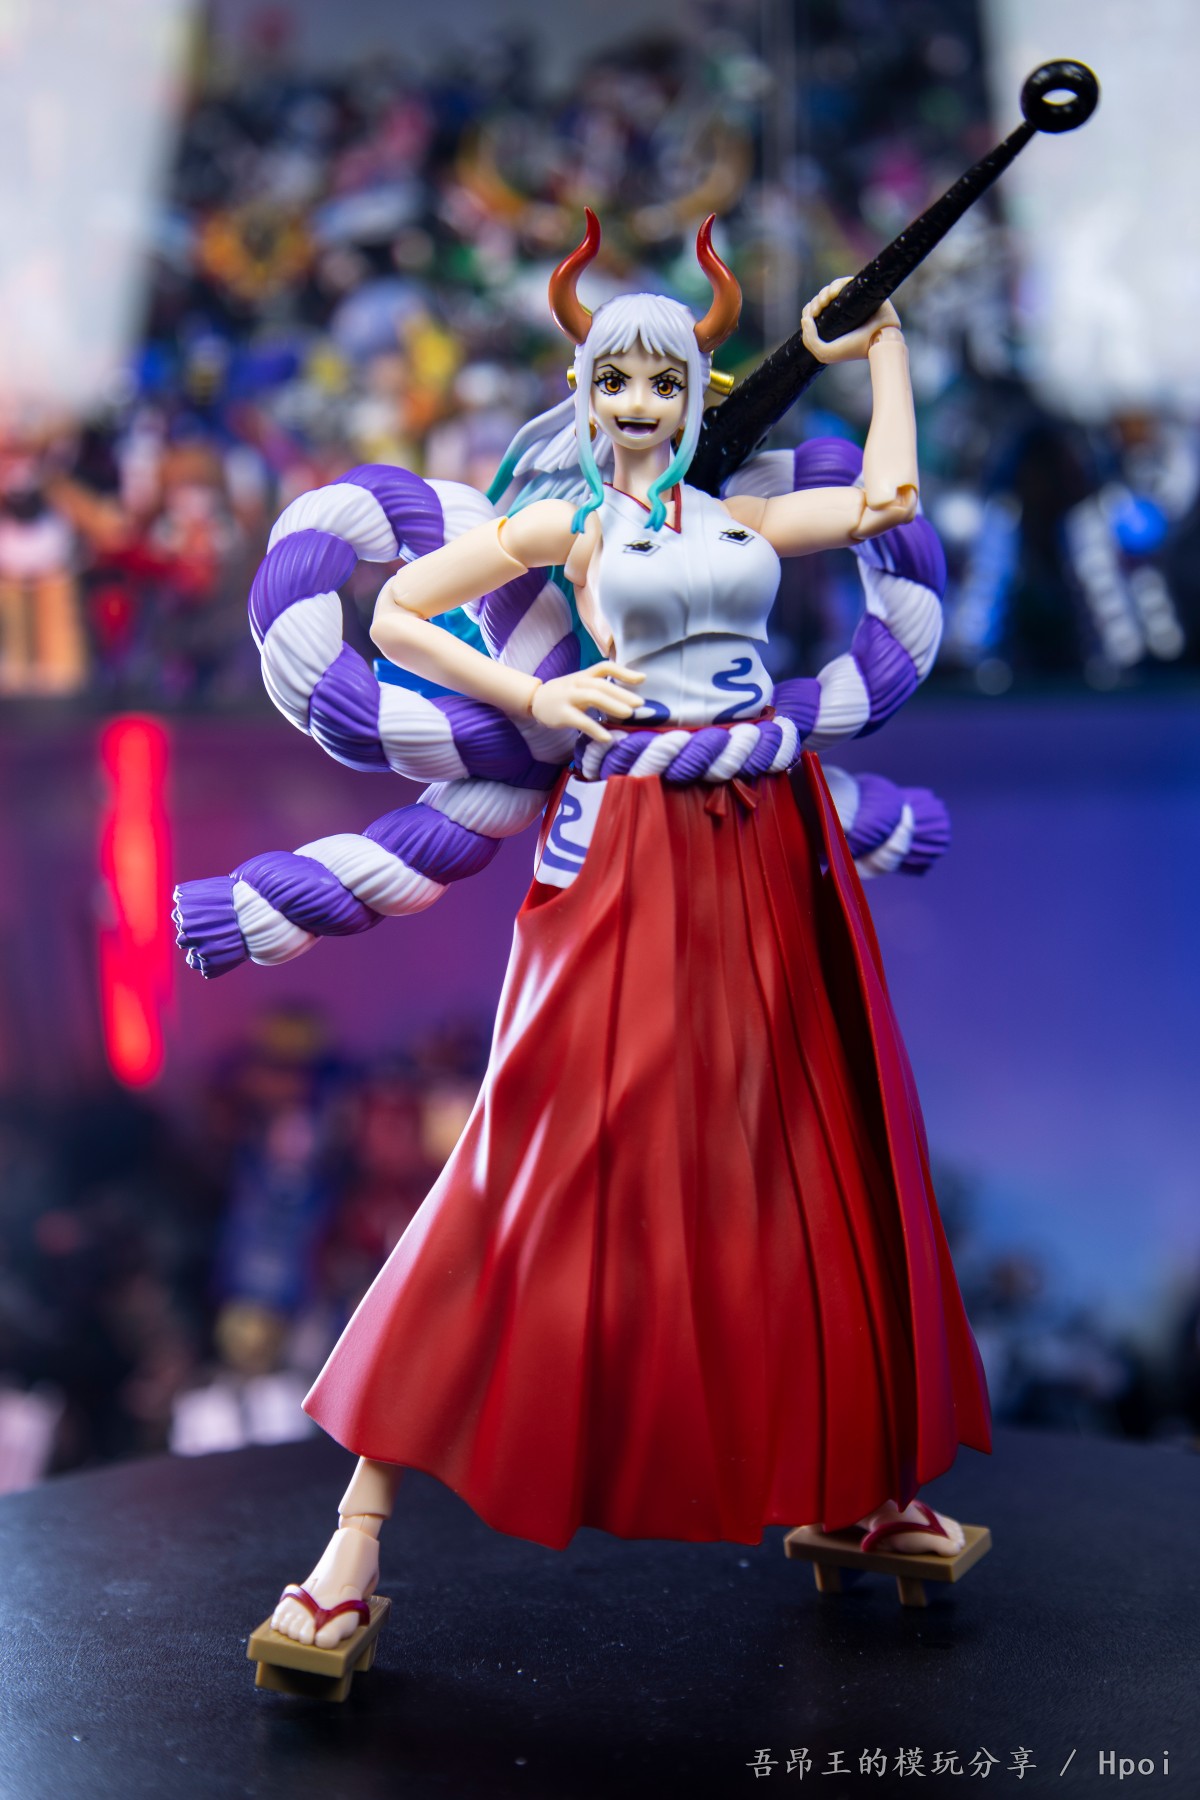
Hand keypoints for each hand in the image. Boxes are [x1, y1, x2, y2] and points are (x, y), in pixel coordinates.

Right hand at [530, 662, 644, 742]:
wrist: (535, 700)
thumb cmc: (564, 694)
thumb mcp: (581, 685)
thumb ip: (600, 687)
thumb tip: (627, 698)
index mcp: (584, 675)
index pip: (605, 667)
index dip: (624, 672)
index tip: (643, 679)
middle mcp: (577, 683)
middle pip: (601, 684)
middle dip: (622, 693)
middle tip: (640, 704)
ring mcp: (568, 698)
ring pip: (592, 697)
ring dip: (612, 705)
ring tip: (629, 714)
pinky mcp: (561, 714)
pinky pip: (580, 721)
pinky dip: (594, 729)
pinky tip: (607, 738)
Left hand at [800, 277, 900, 364]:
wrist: (877, 341)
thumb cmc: (853, 349)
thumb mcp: (825, 354)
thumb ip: (809, 340)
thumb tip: (805, 318)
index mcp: (834, 324)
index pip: (816, 310)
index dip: (810, 310)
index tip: (810, 316)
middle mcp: (843, 311)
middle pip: (823, 298)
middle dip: (816, 302)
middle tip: (818, 310)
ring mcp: (853, 300)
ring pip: (832, 288)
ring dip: (824, 293)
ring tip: (825, 301)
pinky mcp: (863, 291)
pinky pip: (846, 281)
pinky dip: (836, 285)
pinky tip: (833, 294)